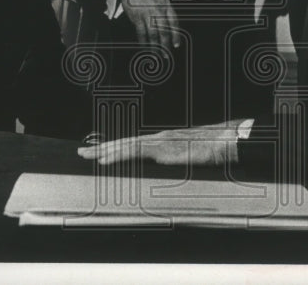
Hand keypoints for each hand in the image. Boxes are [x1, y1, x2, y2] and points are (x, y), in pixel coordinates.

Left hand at [77, 120, 243, 166]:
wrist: (226, 141)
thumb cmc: (213, 149)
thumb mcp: (191, 156)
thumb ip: (178, 160)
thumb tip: (169, 168)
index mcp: (163, 140)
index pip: (133, 143)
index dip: (115, 147)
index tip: (98, 151)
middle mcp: (158, 138)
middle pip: (124, 142)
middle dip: (102, 148)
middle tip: (81, 152)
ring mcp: (159, 142)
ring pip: (126, 145)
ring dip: (106, 151)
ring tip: (88, 155)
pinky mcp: (162, 149)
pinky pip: (135, 152)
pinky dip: (118, 155)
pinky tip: (106, 160)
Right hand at [118, 0, 180, 49]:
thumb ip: (166, 11)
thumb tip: (171, 28)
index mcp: (165, 5)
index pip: (174, 22)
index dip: (176, 35)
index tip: (176, 45)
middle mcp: (157, 9)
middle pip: (164, 30)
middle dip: (165, 45)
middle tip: (166, 55)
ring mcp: (146, 14)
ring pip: (152, 34)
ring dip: (155, 46)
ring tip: (156, 54)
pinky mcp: (136, 17)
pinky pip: (141, 33)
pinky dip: (143, 42)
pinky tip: (145, 48)